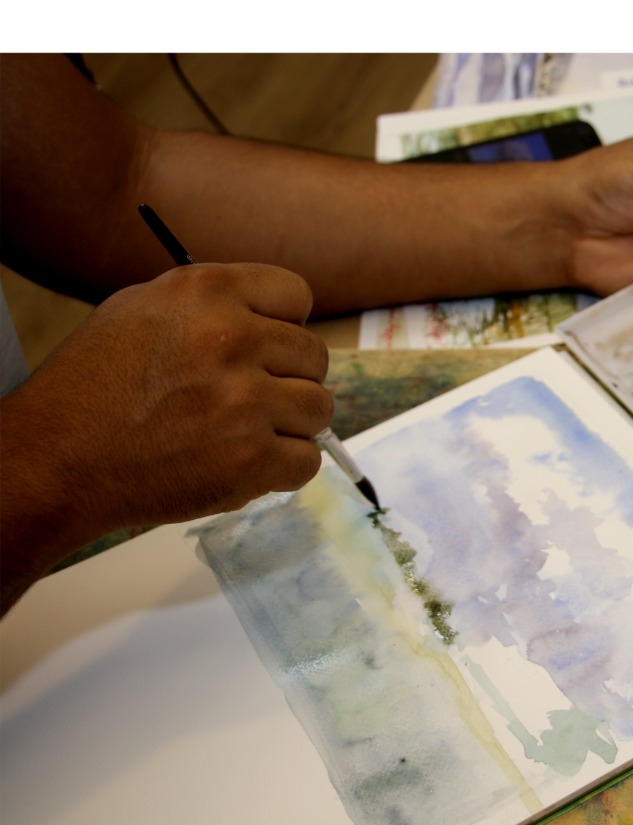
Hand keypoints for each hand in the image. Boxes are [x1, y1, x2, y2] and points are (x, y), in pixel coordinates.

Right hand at [0, 262, 331, 611]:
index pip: (296, 294)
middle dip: (290, 378)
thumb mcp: (139, 309)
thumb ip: (212, 305)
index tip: (267, 347)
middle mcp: (232, 338)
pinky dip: (284, 468)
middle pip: (315, 356)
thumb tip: (273, 319)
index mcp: (205, 292)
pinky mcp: (252, 458)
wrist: (56, 460)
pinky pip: (307, 460)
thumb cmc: (93, 386)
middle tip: (251, 398)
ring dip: (292, 425)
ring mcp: (246, 401)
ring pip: (319, 409)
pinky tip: (247, 463)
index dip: (285, 323)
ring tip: (246, 432)